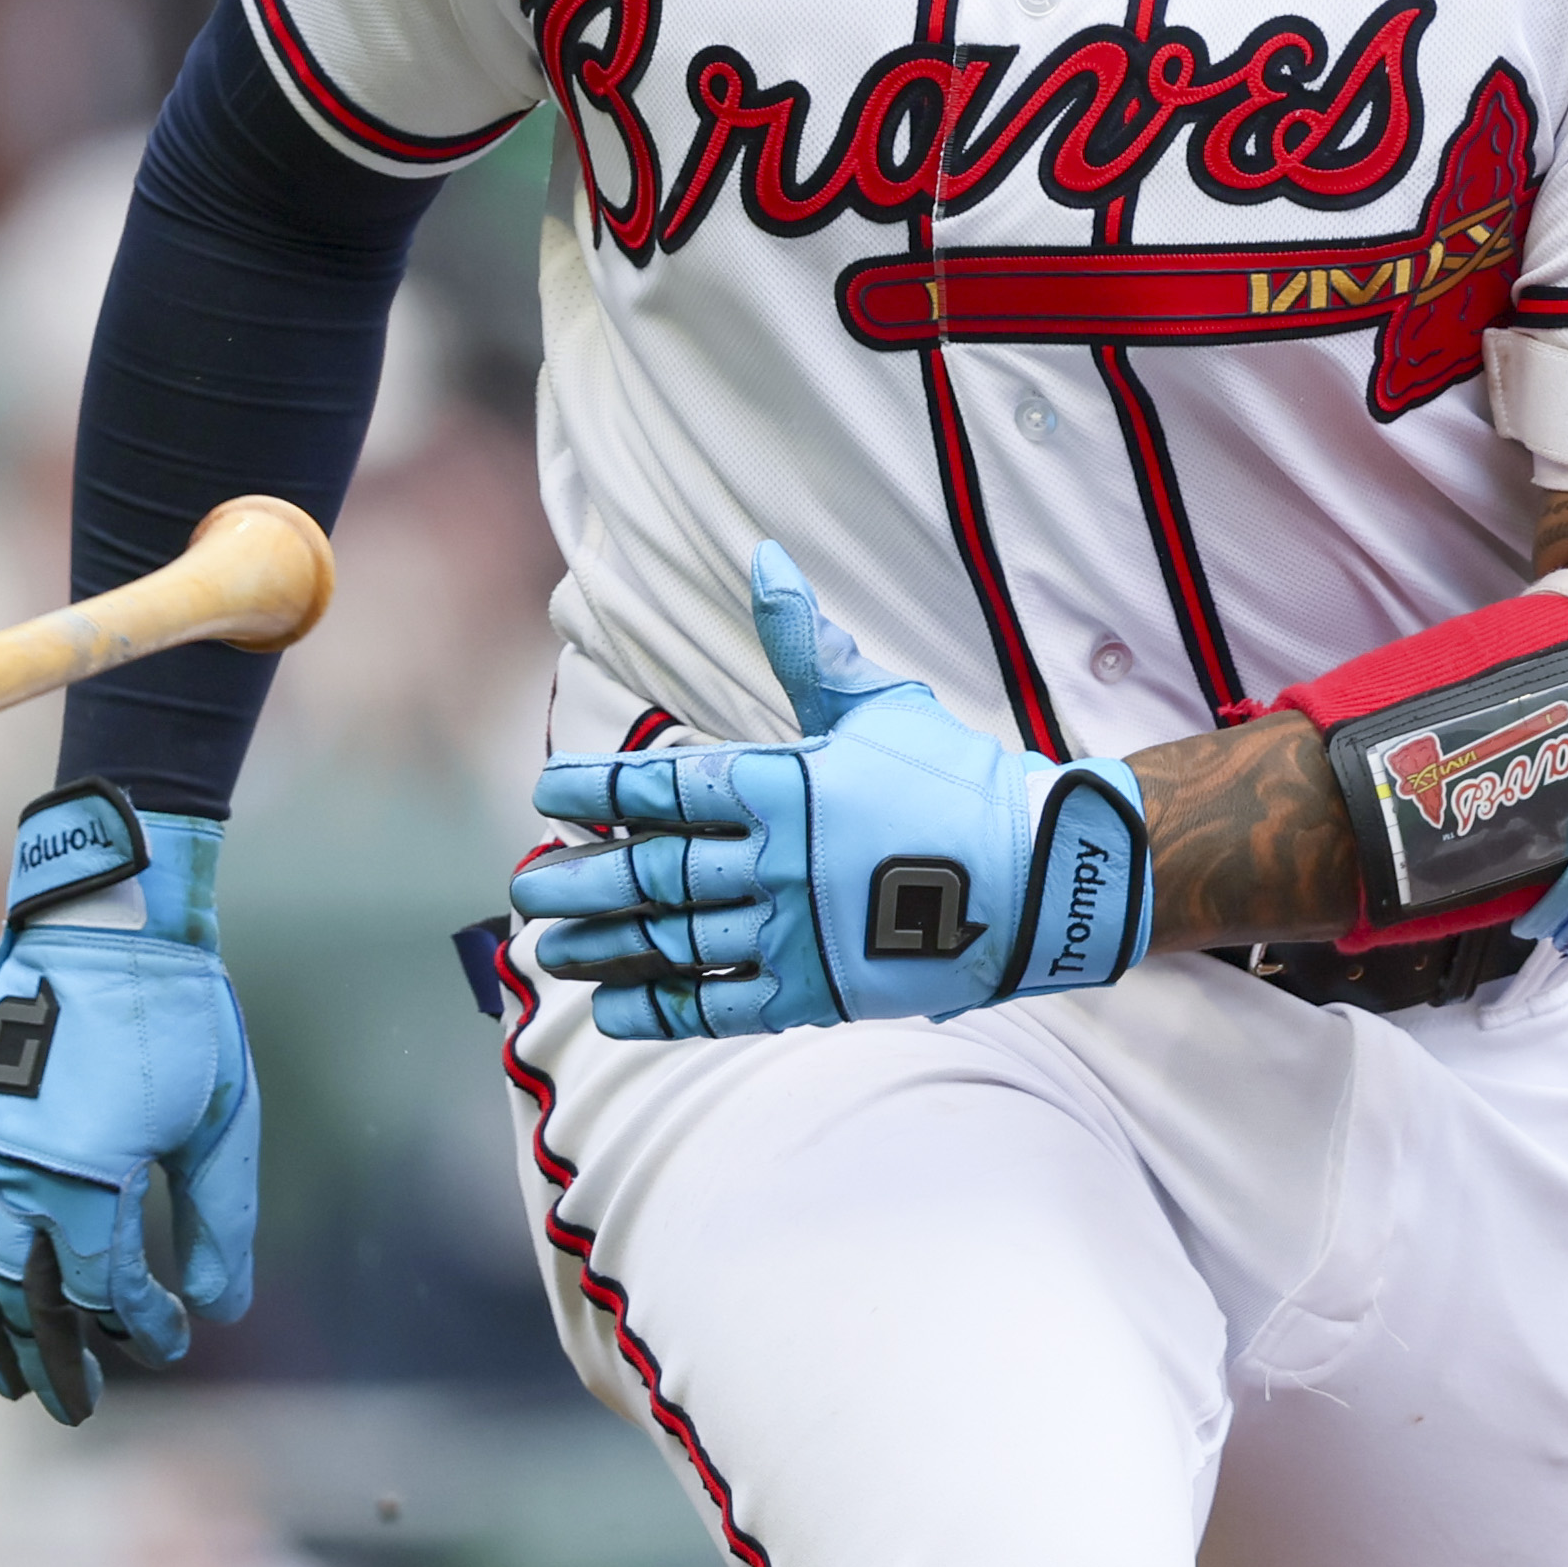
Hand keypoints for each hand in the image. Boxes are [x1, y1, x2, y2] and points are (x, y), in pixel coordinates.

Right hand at [0, 783, 259, 1422]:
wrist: (103, 916)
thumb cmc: (179, 1013)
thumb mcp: (220, 1119)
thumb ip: (219, 1219)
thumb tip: (220, 1308)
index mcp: (84, 1181)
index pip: (106, 1290)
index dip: (142, 1326)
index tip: (171, 1342)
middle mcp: (16, 1176)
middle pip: (25, 1300)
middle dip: (54, 1360)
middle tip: (76, 1411)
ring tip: (15, 1378)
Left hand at [513, 543, 1152, 1037]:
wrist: (1038, 875)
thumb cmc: (954, 780)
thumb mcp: (877, 704)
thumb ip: (807, 644)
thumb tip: (765, 558)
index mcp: (783, 784)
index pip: (664, 785)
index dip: (597, 789)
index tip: (547, 796)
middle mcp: (775, 861)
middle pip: (652, 870)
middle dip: (583, 879)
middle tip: (529, 887)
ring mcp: (793, 932)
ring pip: (672, 941)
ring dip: (605, 945)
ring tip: (551, 948)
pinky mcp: (816, 991)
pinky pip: (717, 1006)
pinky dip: (659, 1008)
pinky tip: (613, 1007)